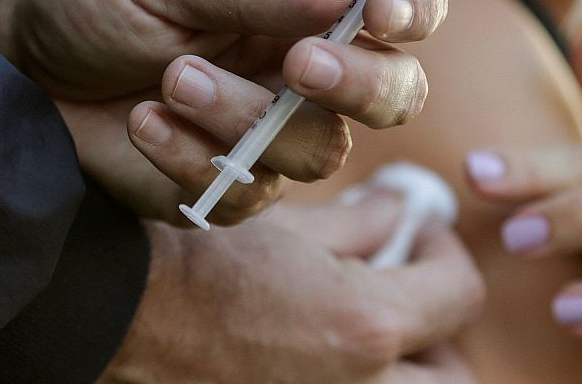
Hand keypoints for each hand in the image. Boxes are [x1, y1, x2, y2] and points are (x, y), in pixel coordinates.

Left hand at [0, 0, 449, 222]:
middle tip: (295, 65)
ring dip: (246, 116)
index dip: (415, 6)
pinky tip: (144, 121)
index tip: (381, 15)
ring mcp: (276, 128)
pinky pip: (248, 195)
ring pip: (321, 151)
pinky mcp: (232, 183)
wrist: (26, 64)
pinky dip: (192, 158)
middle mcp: (309, 61)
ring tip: (172, 79)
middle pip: (397, 90)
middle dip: (357, 84)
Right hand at [102, 193, 485, 382]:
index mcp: (366, 326)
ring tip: (373, 331)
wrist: (122, 309)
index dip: (447, 252)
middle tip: (418, 301)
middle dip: (448, 340)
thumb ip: (363, 222)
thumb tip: (399, 215)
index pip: (460, 294)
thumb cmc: (201, 256)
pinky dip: (356, 380)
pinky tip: (323, 350)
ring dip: (409, 370)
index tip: (421, 232)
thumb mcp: (291, 225)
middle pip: (459, 383)